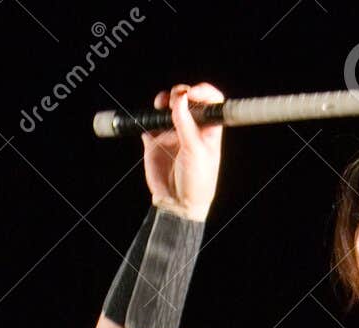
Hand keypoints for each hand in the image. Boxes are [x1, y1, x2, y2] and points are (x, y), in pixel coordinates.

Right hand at [143, 82, 223, 219]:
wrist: (178, 204)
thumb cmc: (197, 182)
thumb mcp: (195, 151)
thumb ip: (186, 123)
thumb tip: (181, 97)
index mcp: (208, 130)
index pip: (210, 102)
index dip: (203, 92)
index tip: (192, 93)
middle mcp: (191, 128)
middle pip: (187, 99)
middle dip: (181, 93)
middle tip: (176, 98)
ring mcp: (173, 133)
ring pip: (168, 107)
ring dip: (164, 101)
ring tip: (162, 104)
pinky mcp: (155, 140)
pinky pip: (150, 122)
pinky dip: (148, 117)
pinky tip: (151, 121)